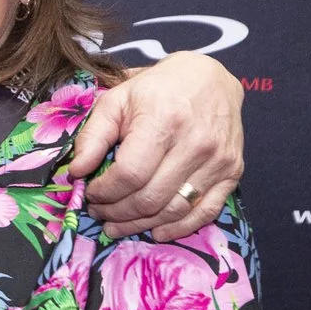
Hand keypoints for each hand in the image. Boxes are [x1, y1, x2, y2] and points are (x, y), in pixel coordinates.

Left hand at [68, 50, 243, 241]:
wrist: (210, 79)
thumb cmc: (156, 89)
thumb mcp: (116, 100)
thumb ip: (93, 136)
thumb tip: (76, 171)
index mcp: (164, 121)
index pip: (129, 175)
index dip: (104, 192)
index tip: (91, 193)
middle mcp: (196, 143)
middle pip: (149, 198)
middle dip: (116, 212)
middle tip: (99, 213)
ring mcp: (218, 159)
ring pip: (174, 210)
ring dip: (140, 224)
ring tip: (117, 225)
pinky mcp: (233, 171)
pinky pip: (205, 212)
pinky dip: (178, 228)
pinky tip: (156, 230)